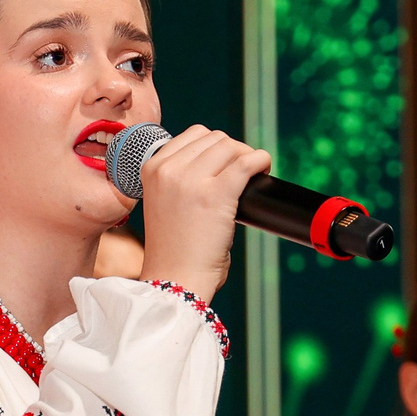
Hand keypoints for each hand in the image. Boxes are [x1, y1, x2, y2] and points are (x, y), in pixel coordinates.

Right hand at [135, 124, 266, 302]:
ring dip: (246, 157)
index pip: (193, 134)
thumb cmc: (175, 250)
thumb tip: (222, 162)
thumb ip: (181, 180)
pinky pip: (247, 162)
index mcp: (152, 168)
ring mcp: (190, 180)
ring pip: (231, 146)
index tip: (225, 164)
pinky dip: (261, 160)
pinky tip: (264, 170)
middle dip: (233, 151)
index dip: (216, 146)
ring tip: (251, 176)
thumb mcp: (165, 203)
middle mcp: (168, 169)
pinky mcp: (215, 194)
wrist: (174, 281)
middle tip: (241, 174)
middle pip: (214, 138)